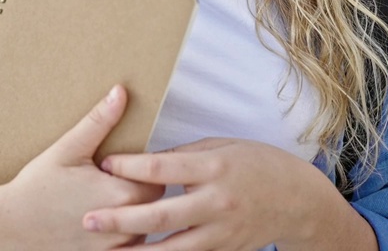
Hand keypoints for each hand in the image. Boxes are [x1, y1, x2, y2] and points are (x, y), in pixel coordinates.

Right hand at [0, 85, 164, 249]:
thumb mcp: (67, 149)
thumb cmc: (36, 187)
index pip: (158, 179)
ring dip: (131, 217)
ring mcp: (112, 248)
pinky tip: (98, 223)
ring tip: (102, 203)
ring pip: (142, 229)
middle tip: (111, 183)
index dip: (142, 170)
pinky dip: (118, 236)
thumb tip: (121, 92)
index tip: (120, 166)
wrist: (9, 226)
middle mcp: (122, 226)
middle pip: (153, 205)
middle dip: (138, 192)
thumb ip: (99, 121)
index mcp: (119, 194)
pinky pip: (126, 248)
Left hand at [85, 138, 353, 250]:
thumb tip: (147, 161)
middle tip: (89, 220)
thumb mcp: (223, 147)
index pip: (163, 168)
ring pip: (172, 249)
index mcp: (214, 167)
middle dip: (121, 219)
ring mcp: (220, 232)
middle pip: (161, 215)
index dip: (130, 168)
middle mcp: (216, 202)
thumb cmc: (258, 164)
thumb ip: (186, 155)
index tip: (104, 164)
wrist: (299, 200)